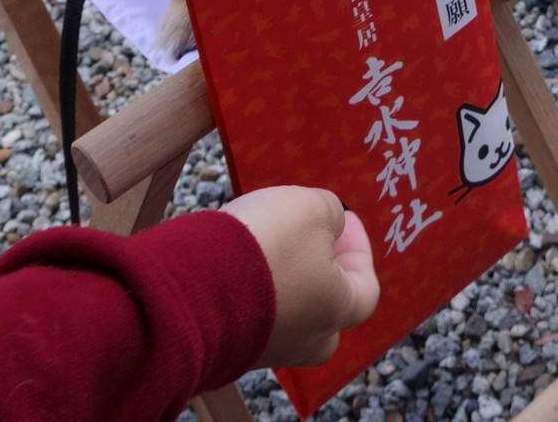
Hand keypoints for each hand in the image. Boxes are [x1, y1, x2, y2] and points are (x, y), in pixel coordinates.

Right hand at [225, 186, 378, 366]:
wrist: (192, 288)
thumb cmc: (266, 248)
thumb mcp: (311, 208)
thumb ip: (330, 213)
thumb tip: (329, 223)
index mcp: (335, 311)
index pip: (365, 291)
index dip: (360, 250)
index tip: (346, 219)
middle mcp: (303, 340)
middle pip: (326, 316)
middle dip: (322, 279)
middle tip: (312, 244)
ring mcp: (262, 349)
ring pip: (284, 317)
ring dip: (281, 281)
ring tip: (266, 243)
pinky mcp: (224, 347)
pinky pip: (247, 318)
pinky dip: (247, 291)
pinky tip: (234, 262)